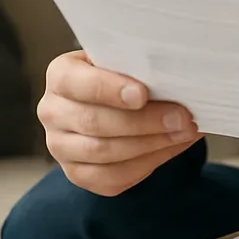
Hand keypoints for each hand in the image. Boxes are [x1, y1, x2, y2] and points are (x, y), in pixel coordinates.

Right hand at [37, 50, 200, 196]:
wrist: (113, 101)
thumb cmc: (123, 75)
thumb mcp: (125, 60)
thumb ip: (139, 66)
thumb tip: (176, 79)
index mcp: (61, 76)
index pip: (78, 83)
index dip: (110, 90)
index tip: (142, 94)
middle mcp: (53, 112)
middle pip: (95, 123)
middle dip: (144, 121)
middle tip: (182, 117)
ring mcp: (61, 147)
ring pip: (104, 153)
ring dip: (151, 144)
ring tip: (184, 132)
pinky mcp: (77, 174)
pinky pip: (111, 177)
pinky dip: (147, 163)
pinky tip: (171, 147)